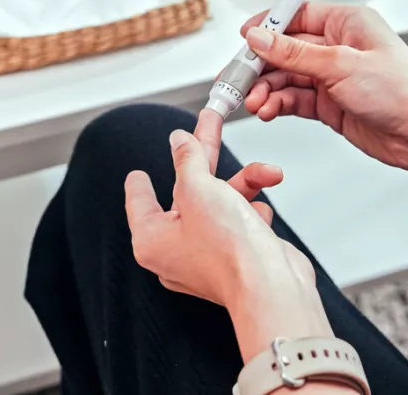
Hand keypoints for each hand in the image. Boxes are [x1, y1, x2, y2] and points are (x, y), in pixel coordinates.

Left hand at [126, 128, 312, 307]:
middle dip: (206, 155)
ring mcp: (207, 255)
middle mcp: (176, 250)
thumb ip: (188, 159)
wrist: (270, 285)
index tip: (137, 173)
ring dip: (246, 184)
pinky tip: (262, 216)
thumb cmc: (227, 249)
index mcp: (152, 239)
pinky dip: (253, 212)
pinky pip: (240, 221)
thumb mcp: (199, 188)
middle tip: (209, 123)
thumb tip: (180, 141)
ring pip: (221, 203)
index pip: (140, 202)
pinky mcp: (236, 256)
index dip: (140, 183)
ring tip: (267, 172)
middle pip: (187, 191)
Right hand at [240, 4, 407, 172]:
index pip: (296, 16)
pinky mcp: (332, 104)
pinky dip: (278, 104)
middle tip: (237, 80)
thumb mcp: (341, 65)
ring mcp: (335, 77)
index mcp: (347, 23)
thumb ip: (295, 54)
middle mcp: (339, 47)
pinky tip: (268, 110)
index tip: (243, 39)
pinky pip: (296, 99)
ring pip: (287, 78)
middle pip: (285, 50)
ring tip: (255, 103)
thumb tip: (261, 37)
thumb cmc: (403, 91)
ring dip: (267, 89)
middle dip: (260, 66)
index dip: (267, 27)